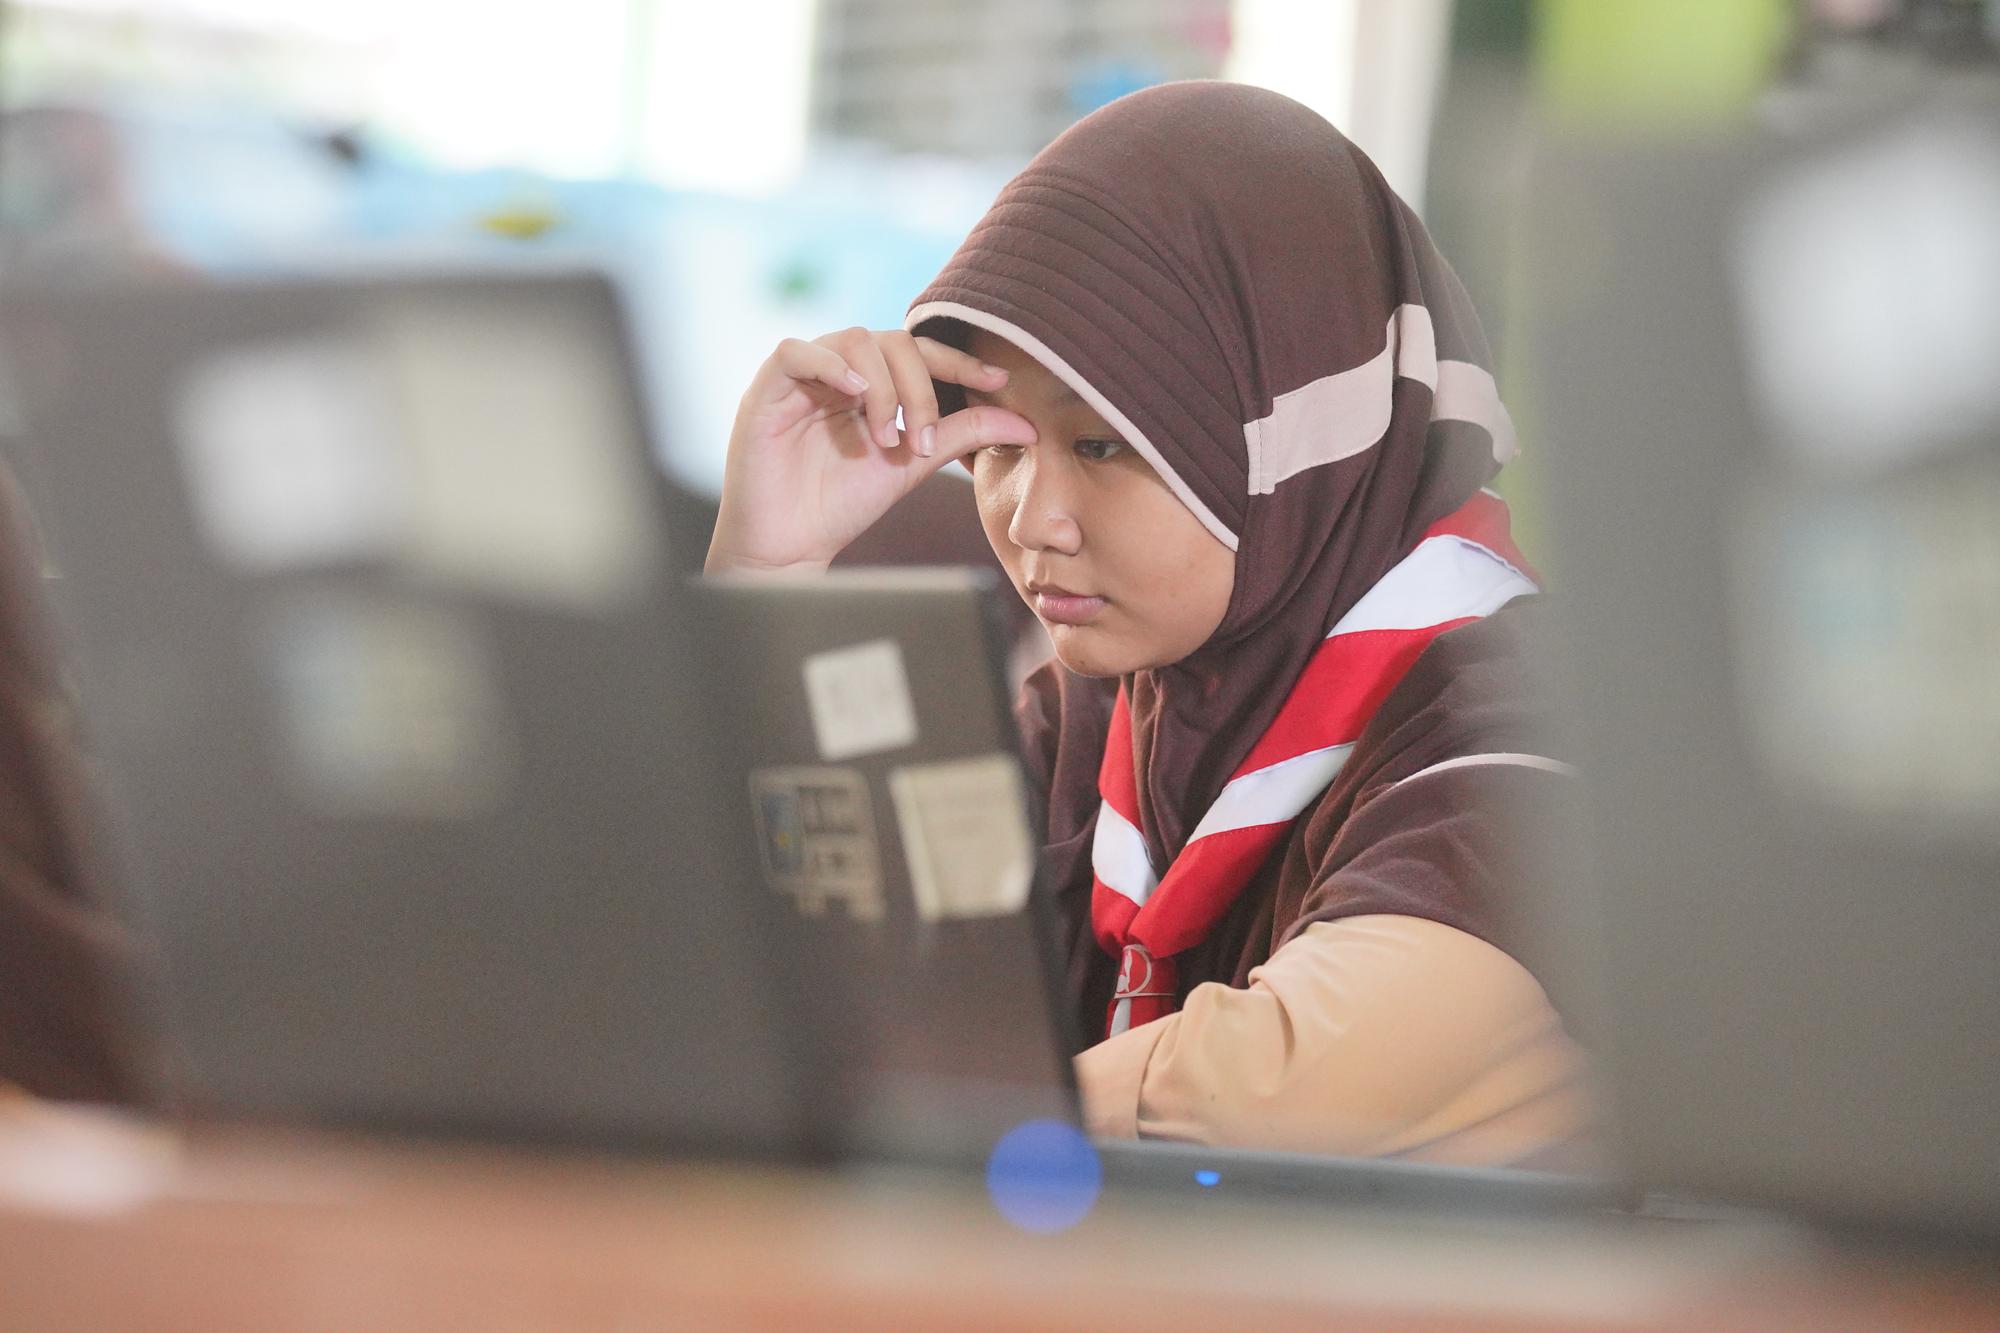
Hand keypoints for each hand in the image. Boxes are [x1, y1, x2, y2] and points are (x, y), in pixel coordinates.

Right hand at [705, 327, 1036, 573]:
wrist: (789, 548)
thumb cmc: (841, 506)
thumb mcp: (911, 465)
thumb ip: (960, 436)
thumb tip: (1026, 425)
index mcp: (870, 383)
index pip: (919, 352)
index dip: (958, 361)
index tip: (996, 382)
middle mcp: (837, 371)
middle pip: (892, 341)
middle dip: (920, 388)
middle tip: (922, 442)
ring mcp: (801, 376)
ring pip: (855, 341)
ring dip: (883, 388)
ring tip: (887, 439)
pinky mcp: (766, 387)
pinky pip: (796, 351)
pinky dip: (831, 366)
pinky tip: (854, 395)